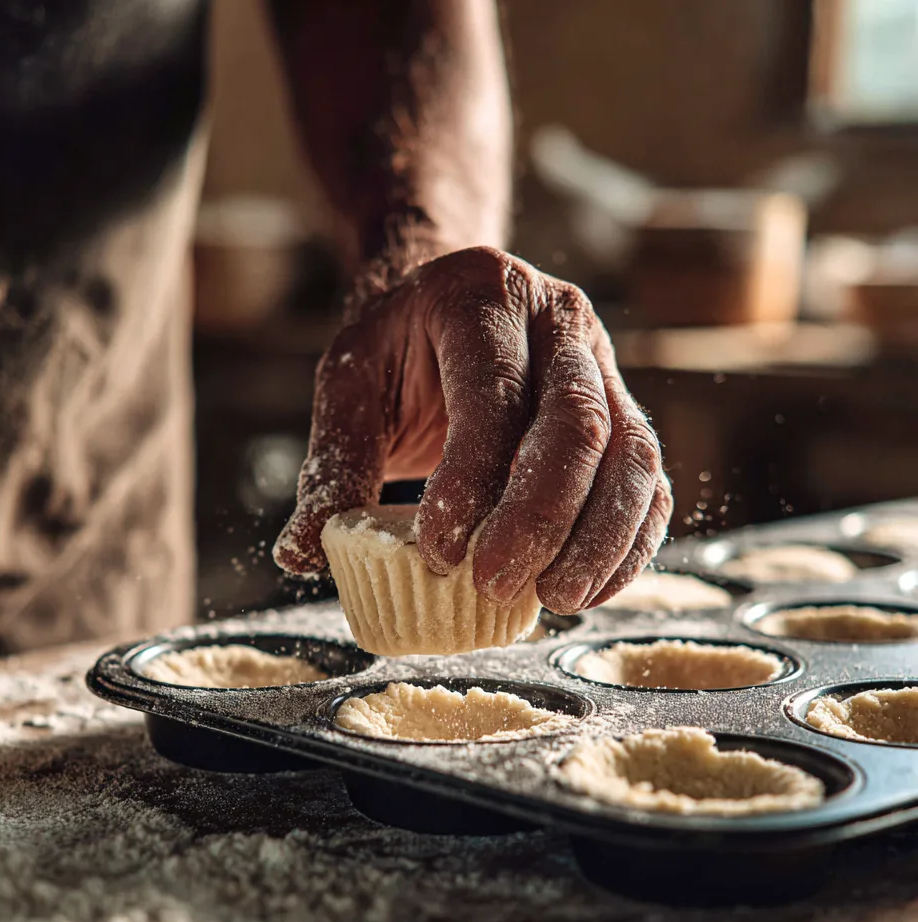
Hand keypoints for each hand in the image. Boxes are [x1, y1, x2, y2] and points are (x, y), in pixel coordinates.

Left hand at [273, 246, 671, 612]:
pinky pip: (647, 480)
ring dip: (599, 538)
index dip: (472, 479)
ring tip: (554, 600)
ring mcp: (604, 364)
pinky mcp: (625, 411)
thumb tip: (299, 557)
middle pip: (577, 423)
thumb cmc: (397, 348)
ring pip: (632, 455)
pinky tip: (588, 589)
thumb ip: (332, 468)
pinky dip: (629, 542)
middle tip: (493, 585)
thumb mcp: (349, 387)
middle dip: (540, 516)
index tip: (438, 552)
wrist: (446, 303)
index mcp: (482, 298)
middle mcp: (559, 320)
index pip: (493, 395)